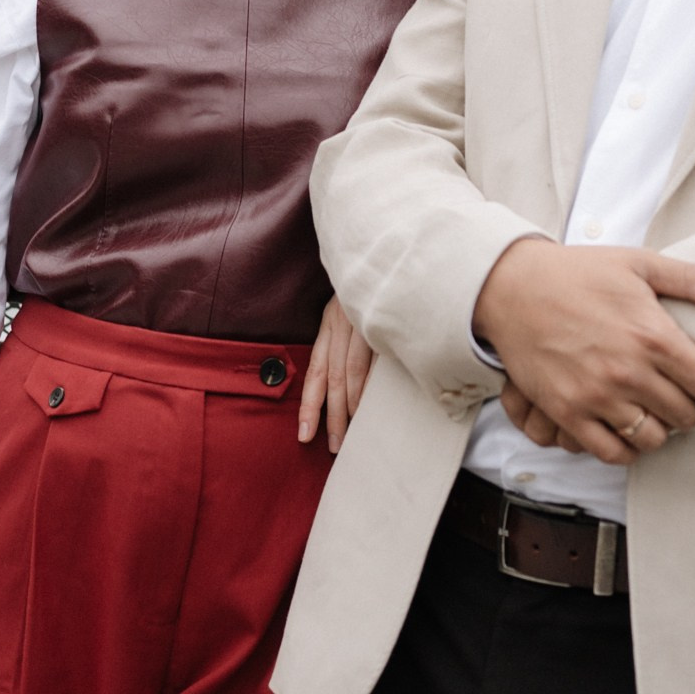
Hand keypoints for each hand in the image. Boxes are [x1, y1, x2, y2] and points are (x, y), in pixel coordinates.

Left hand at [299, 296, 373, 451]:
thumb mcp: (349, 309)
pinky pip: (376, 358)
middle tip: (334, 445)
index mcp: (330, 323)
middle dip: (332, 415)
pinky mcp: (384, 319)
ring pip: (352, 371)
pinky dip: (373, 384)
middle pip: (333, 378)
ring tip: (353, 431)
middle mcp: (341, 323)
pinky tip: (372, 404)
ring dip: (352, 404)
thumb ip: (345, 341)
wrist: (390, 248)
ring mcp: (363, 320)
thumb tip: (346, 384)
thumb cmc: (372, 286)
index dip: (308, 405)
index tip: (304, 435)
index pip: (315, 371)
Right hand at [473, 238, 694, 465]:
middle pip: (683, 414)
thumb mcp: (638, 264)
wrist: (514, 287)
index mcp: (652, 335)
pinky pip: (611, 452)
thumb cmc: (579, 273)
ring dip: (658, 431)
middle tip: (676, 398)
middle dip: (686, 408)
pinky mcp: (568, 412)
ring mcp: (597, 395)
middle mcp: (629, 370)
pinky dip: (625, 450)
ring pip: (651, 439)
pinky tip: (625, 432)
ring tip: (652, 414)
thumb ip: (691, 280)